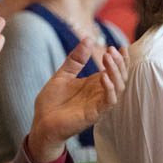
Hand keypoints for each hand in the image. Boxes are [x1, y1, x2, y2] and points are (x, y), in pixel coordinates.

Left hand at [27, 42, 127, 162]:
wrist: (41, 123)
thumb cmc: (52, 102)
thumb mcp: (63, 75)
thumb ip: (75, 59)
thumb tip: (88, 39)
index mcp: (94, 84)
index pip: (115, 70)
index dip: (121, 59)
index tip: (121, 46)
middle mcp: (99, 93)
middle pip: (120, 77)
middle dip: (119, 62)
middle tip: (111, 50)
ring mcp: (98, 104)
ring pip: (118, 87)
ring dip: (115, 72)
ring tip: (108, 58)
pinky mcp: (94, 114)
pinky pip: (108, 101)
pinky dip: (109, 89)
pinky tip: (104, 77)